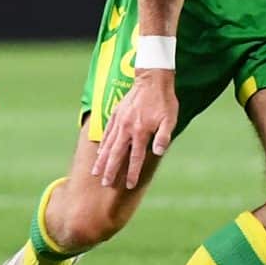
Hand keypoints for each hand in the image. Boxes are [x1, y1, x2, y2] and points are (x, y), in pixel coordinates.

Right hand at [93, 69, 178, 188]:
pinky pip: (107, 132)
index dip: (132, 172)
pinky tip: (99, 152)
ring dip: (102, 160)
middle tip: (104, 183)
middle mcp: (127, 128)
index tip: (129, 185)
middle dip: (110, 170)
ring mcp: (119, 121)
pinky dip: (102, 143)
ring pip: (108, 144)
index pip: (135, 157)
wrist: (152, 79)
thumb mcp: (170, 119)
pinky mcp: (115, 114)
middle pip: (116, 154)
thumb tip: (158, 152)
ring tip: (95, 172)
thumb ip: (163, 136)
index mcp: (141, 131)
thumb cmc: (164, 101)